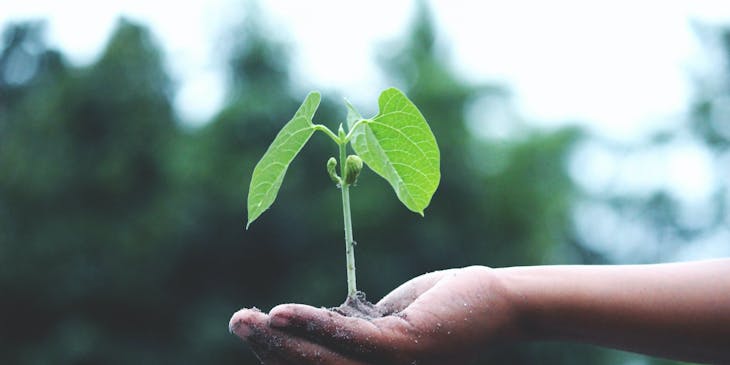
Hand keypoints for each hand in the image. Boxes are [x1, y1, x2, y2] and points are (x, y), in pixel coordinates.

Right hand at [229, 266, 521, 363]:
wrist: (502, 302)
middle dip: (269, 349)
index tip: (255, 329)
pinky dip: (312, 327)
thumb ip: (355, 329)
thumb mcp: (389, 321)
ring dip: (280, 340)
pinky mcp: (406, 350)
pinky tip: (281, 313)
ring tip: (246, 319)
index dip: (281, 355)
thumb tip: (316, 323)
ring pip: (322, 361)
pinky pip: (350, 340)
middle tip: (238, 321)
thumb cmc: (447, 308)